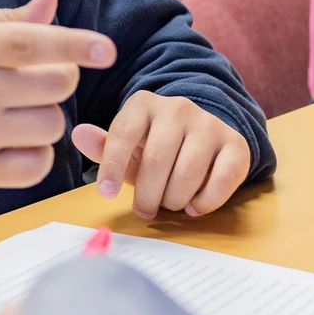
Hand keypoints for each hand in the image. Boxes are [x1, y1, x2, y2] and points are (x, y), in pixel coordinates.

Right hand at [0, 0, 115, 189]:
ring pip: (51, 126)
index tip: (106, 50)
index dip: (73, 45)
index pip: (30, 43)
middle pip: (54, 87)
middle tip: (39, 78)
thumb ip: (7, 20)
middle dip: (59, 79)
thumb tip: (51, 1)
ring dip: (46, 117)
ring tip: (19, 110)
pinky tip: (18, 141)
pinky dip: (37, 155)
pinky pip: (36, 167)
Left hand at [70, 92, 250, 220]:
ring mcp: (209, 124)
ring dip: (175, 199)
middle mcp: (178, 108)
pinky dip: (206, 201)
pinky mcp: (235, 144)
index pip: (123, 134)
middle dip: (148, 195)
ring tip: (170, 203)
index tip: (106, 192)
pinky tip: (195, 206)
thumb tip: (78, 134)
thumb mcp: (128, 146)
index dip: (112, 166)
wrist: (203, 134)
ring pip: (188, 173)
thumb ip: (103, 145)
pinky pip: (222, 179)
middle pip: (157, 159)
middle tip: (145, 210)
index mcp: (144, 104)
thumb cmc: (156, 146)